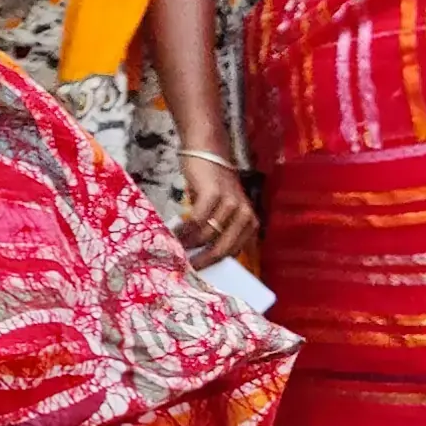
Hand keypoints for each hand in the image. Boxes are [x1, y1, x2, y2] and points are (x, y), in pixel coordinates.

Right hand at [174, 150, 257, 270]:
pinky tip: (175, 231)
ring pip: (207, 235)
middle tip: (183, 266)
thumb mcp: (222, 211)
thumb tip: (199, 257)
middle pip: (222, 248)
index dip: (212, 264)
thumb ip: (218, 231)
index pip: (231, 252)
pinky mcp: (214, 194)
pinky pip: (197, 220)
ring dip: (189, 243)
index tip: (195, 272)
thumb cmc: (212, 186)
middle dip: (201, 260)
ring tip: (175, 245)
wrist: (208, 153)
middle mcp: (245, 215)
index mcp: (250, 223)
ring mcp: (231, 204)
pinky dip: (184, 229)